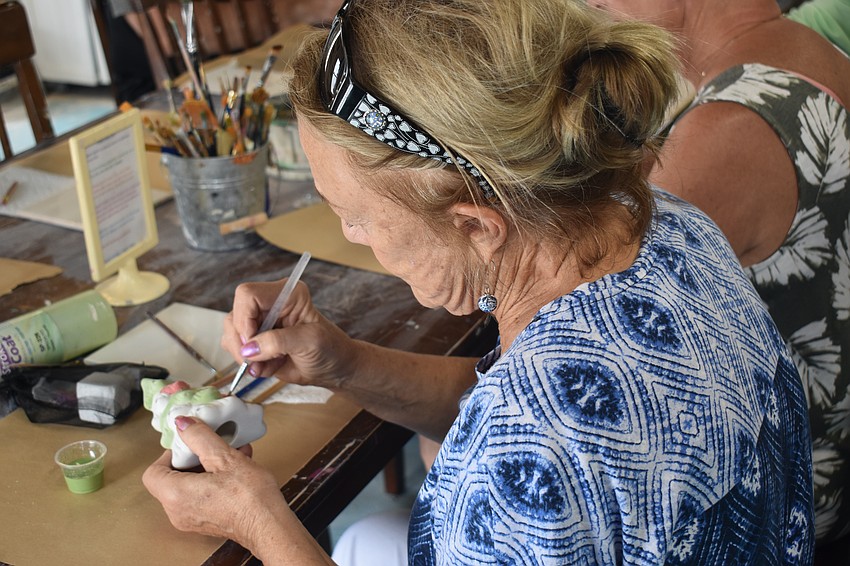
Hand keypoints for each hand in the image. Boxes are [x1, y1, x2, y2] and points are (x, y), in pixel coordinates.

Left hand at [142, 416, 285, 549]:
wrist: (269, 526)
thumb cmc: (249, 498)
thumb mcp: (225, 458)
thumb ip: (200, 437)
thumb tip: (183, 424)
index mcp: (175, 495)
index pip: (153, 471)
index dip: (169, 453)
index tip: (188, 444)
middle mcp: (177, 511)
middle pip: (172, 478)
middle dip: (194, 458)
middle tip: (212, 447)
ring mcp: (191, 520)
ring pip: (189, 486)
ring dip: (208, 467)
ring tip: (231, 455)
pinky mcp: (206, 522)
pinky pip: (200, 496)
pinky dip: (213, 481)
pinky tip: (237, 469)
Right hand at [221, 279, 358, 388]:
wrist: (335, 367)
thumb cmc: (331, 349)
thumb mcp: (310, 342)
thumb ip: (278, 342)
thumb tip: (249, 349)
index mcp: (287, 294)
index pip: (248, 295)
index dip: (245, 319)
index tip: (253, 342)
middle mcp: (270, 304)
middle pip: (235, 315)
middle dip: (242, 342)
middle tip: (257, 361)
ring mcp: (261, 323)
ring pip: (232, 332)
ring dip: (245, 355)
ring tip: (268, 365)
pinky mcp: (256, 340)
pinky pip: (236, 348)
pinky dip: (249, 363)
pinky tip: (268, 367)